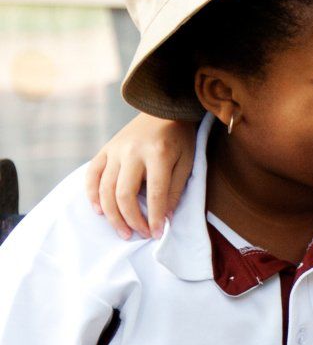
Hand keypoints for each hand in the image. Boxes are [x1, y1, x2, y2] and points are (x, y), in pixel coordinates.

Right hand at [85, 115, 195, 238]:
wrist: (162, 109)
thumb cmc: (179, 138)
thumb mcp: (188, 161)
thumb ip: (176, 188)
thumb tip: (165, 216)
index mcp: (158, 154)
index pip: (155, 193)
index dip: (155, 217)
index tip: (157, 234)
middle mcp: (132, 153)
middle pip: (124, 194)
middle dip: (131, 219)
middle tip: (140, 235)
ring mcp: (115, 151)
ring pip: (105, 189)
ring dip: (112, 215)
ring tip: (123, 232)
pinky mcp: (105, 150)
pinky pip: (92, 175)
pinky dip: (92, 195)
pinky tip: (99, 211)